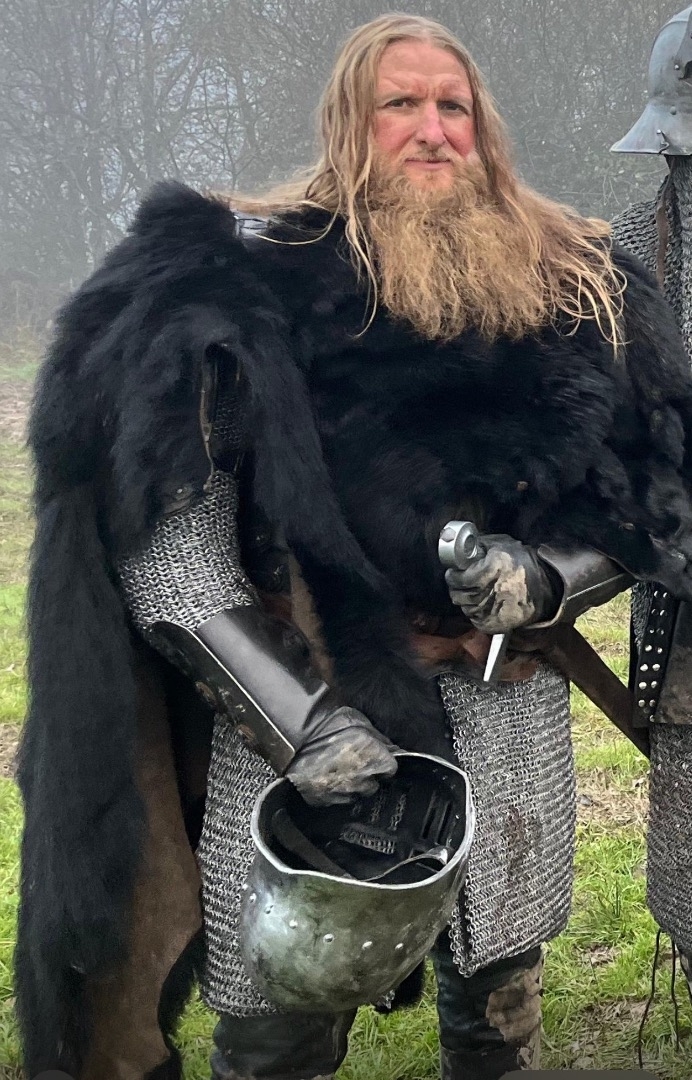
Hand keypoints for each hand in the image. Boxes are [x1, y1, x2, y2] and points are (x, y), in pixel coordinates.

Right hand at [286, 705, 397, 805]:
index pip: (391, 769)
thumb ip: (378, 738)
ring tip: (338, 770)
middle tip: (355, 762)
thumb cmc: (327, 724)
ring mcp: (344, 792)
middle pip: (374, 785)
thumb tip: (390, 746)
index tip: (377, 758)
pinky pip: (336, 799)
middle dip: (368, 776)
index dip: (384, 763)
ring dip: (352, 786)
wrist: (294, 735)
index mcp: (375, 757)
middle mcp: (363, 779)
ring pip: (356, 794)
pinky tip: (326, 777)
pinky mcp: (326, 800)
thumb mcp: (358, 720)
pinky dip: (334, 791)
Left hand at [445, 534, 559, 633]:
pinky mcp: (494, 624)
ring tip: (473, 592)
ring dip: (464, 600)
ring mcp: (492, 610)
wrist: (545, 589)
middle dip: (456, 587)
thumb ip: (481, 544)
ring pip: (464, 607)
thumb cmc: (523, 565)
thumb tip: (461, 547)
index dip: (453, 575)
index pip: (460, 578)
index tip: (453, 572)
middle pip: (458, 594)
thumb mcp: (503, 544)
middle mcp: (491, 591)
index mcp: (492, 569)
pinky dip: (474, 612)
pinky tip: (481, 603)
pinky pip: (474, 619)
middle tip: (459, 582)